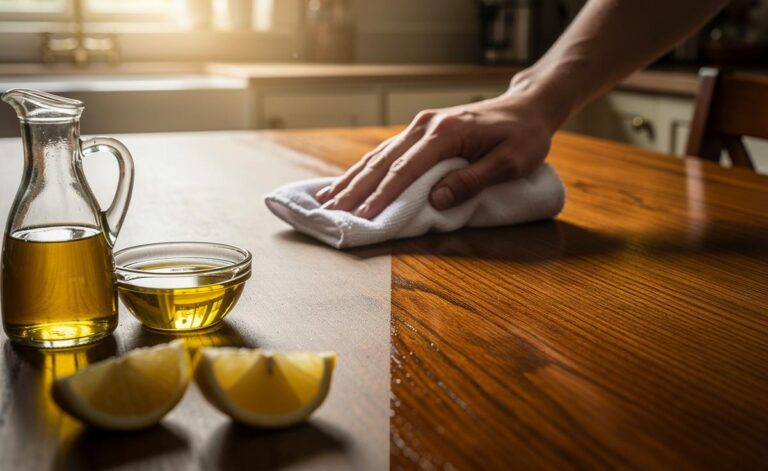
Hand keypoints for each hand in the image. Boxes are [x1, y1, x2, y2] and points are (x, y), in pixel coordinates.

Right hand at [314, 81, 558, 218]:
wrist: (526, 107)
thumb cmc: (524, 136)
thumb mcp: (511, 161)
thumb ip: (474, 180)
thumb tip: (437, 200)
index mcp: (446, 132)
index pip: (406, 170)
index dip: (383, 196)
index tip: (363, 218)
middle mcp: (425, 126)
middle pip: (382, 162)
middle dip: (355, 190)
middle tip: (331, 214)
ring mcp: (420, 127)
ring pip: (378, 156)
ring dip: (352, 180)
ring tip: (328, 201)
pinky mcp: (420, 132)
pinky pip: (386, 153)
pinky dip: (364, 170)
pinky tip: (347, 182)